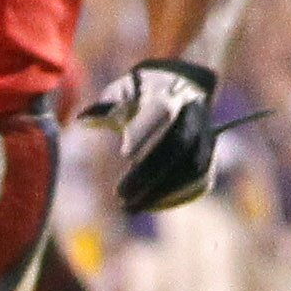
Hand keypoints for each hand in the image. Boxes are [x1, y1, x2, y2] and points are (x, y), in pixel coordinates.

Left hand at [89, 57, 221, 213]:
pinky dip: (179, 196)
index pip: (162, 111)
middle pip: (178, 145)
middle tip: (121, 196)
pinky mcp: (208, 154)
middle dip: (150, 173)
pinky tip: (153, 205)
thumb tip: (82, 120)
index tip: (124, 153)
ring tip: (133, 206)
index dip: (146, 132)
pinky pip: (201, 180)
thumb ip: (106, 107)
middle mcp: (192, 114)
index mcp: (169, 93)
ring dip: (164, 191)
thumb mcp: (123, 90)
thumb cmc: (142, 92)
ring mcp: (204, 136)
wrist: (183, 84)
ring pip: (193, 167)